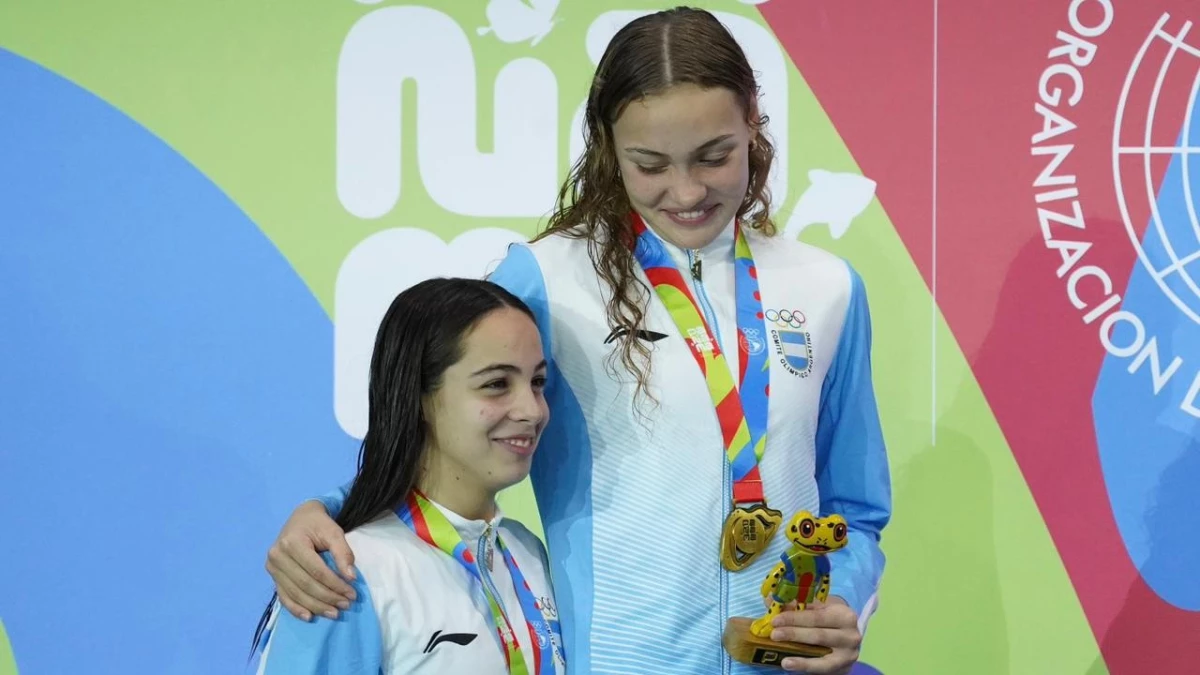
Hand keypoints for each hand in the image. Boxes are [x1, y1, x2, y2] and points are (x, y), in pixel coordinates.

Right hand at [265, 500, 355, 620]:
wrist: (300, 518)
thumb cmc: (318, 524)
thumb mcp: (334, 531)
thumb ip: (343, 552)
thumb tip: (351, 577)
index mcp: (292, 543)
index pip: (316, 570)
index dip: (335, 584)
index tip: (352, 593)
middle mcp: (277, 556)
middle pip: (305, 584)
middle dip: (328, 598)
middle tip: (346, 605)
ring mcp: (272, 567)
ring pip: (295, 593)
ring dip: (316, 606)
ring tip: (334, 613)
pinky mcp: (273, 576)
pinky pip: (284, 596)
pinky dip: (296, 609)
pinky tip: (310, 617)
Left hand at [769, 597, 861, 673]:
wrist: (848, 639)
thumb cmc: (830, 620)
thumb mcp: (818, 609)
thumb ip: (797, 606)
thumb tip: (771, 600)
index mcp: (844, 614)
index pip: (816, 616)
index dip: (794, 618)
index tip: (775, 620)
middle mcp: (850, 634)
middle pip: (818, 634)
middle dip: (794, 634)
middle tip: (774, 634)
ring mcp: (848, 652)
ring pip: (820, 651)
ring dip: (797, 651)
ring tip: (780, 650)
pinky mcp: (844, 666)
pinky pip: (822, 667)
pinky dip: (804, 665)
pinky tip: (788, 663)